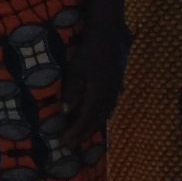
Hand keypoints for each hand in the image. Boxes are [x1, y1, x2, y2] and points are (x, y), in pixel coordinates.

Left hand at [59, 17, 127, 146]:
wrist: (108, 34)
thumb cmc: (88, 51)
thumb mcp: (76, 70)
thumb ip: (72, 91)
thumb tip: (65, 113)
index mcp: (99, 93)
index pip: (86, 118)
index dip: (75, 132)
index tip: (64, 143)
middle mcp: (110, 95)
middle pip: (96, 120)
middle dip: (83, 134)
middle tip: (70, 146)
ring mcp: (115, 90)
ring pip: (104, 115)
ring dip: (92, 128)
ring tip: (81, 137)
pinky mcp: (117, 85)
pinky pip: (110, 107)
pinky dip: (101, 117)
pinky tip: (96, 119)